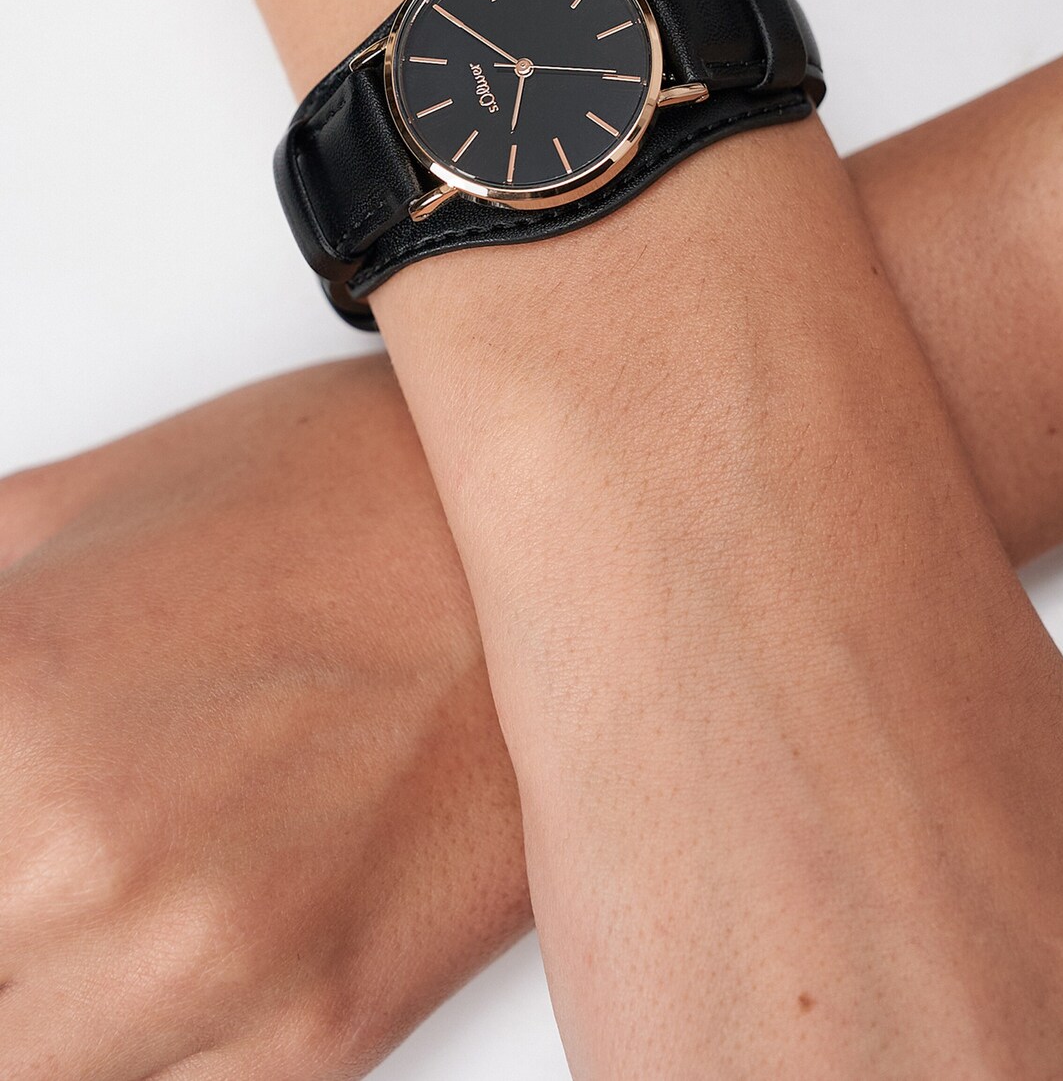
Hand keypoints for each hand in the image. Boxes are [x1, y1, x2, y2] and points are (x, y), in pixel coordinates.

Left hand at [0, 358, 525, 1079]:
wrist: (549, 543)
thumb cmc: (344, 495)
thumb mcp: (70, 505)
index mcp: (10, 702)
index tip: (3, 812)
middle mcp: (87, 862)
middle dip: (6, 902)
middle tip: (49, 842)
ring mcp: (208, 968)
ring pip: (34, 1057)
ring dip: (48, 985)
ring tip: (119, 877)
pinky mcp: (317, 1033)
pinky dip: (135, 1032)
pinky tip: (177, 933)